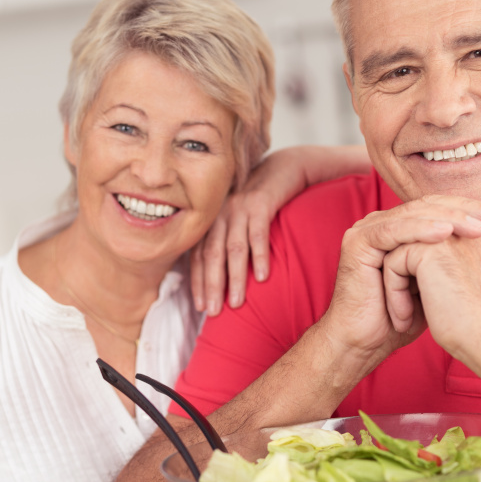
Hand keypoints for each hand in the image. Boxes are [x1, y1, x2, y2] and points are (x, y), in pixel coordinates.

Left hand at [190, 148, 316, 315]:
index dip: (198, 282)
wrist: (283, 169)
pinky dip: (259, 255)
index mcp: (212, 221)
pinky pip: (258, 233)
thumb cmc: (260, 203)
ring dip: (234, 277)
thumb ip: (228, 242)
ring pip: (234, 248)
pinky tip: (262, 277)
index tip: (200, 307)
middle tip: (213, 312)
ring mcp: (240, 208)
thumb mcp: (239, 220)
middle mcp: (221, 215)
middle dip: (212, 285)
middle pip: (212, 254)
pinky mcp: (261, 203)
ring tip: (236, 303)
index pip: (198, 256)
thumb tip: (222, 279)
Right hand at [318, 195, 480, 363]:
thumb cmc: (399, 318)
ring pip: (413, 215)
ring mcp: (366, 230)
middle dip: (465, 210)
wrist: (366, 342)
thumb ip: (448, 256)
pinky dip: (421, 230)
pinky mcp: (358, 242)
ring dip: (448, 218)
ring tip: (477, 226)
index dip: (469, 210)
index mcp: (397, 228)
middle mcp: (380, 224)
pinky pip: (394, 231)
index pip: (437, 209)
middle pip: (427, 206)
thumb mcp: (433, 281)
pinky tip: (445, 233)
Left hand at [382, 231, 480, 374]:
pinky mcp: (427, 250)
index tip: (421, 305)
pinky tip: (405, 318)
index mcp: (470, 232)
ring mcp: (445, 233)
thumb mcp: (454, 283)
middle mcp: (461, 226)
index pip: (424, 240)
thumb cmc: (470, 321)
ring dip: (394, 288)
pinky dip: (394, 293)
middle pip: (409, 243)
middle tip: (402, 312)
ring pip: (397, 253)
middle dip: (400, 277)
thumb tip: (409, 264)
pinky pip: (392, 263)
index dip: (413, 272)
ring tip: (404, 317)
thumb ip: (437, 264)